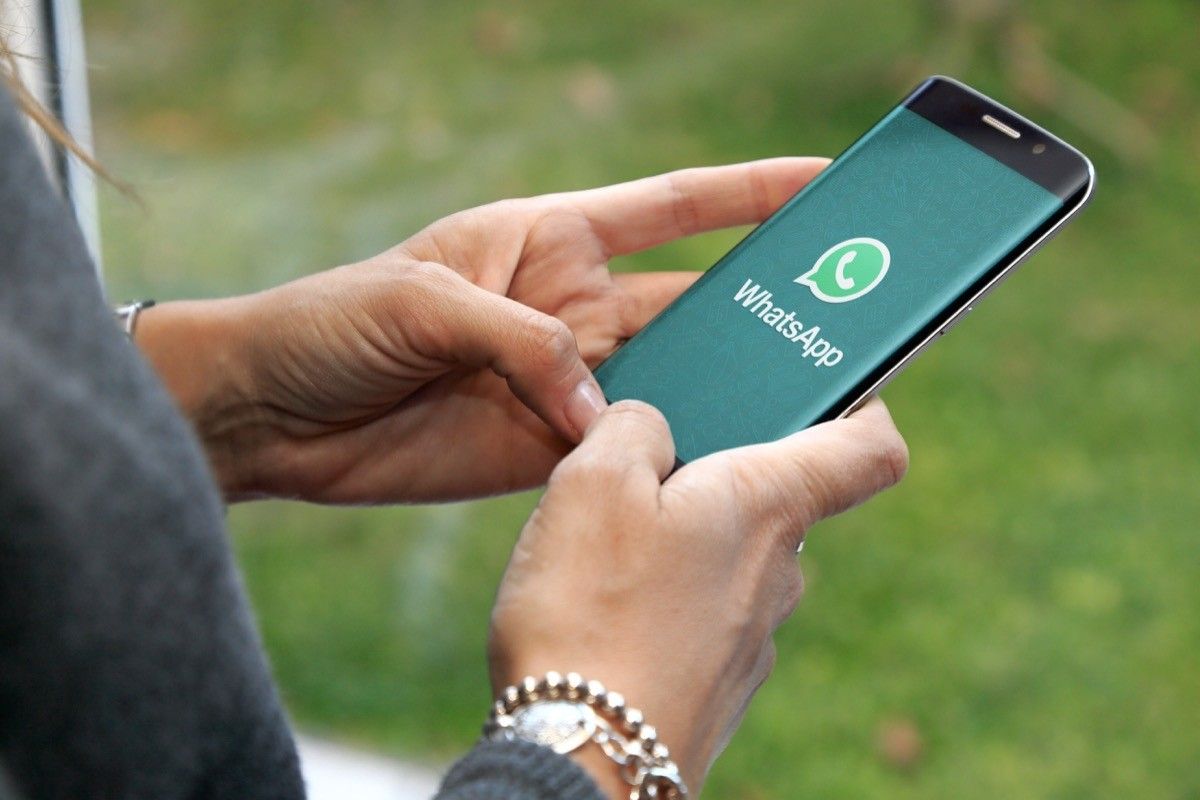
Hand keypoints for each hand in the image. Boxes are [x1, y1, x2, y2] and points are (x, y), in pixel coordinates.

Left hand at [136, 158, 828, 502]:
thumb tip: (604, 410)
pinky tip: (714, 468)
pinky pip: (623, 451)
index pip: (671, 207)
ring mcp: (563, 382)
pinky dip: (665, 460)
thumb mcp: (424, 305)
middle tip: (841, 320)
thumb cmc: (331, 323)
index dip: (748, 193)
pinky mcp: (544, 449)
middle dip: (760, 308)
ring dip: (722, 393)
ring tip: (796, 403)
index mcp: (548, 239)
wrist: (270, 414)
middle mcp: (570, 307)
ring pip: (668, 383)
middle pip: (690, 302)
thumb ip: (523, 343)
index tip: (822, 185)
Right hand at [487, 398, 907, 796]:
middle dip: (718, 475)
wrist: (583, 761)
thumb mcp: (593, 484)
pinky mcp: (717, 685)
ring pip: (733, 560)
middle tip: (642, 467)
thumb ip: (632, 427)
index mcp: (766, 506)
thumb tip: (652, 423)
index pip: (870, 448)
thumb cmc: (589, 613)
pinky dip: (668, 600)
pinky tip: (607, 611)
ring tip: (604, 547)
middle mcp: (779, 574)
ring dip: (683, 541)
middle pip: (778, 499)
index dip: (864, 406)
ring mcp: (752, 638)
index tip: (830, 389)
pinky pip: (704, 616)